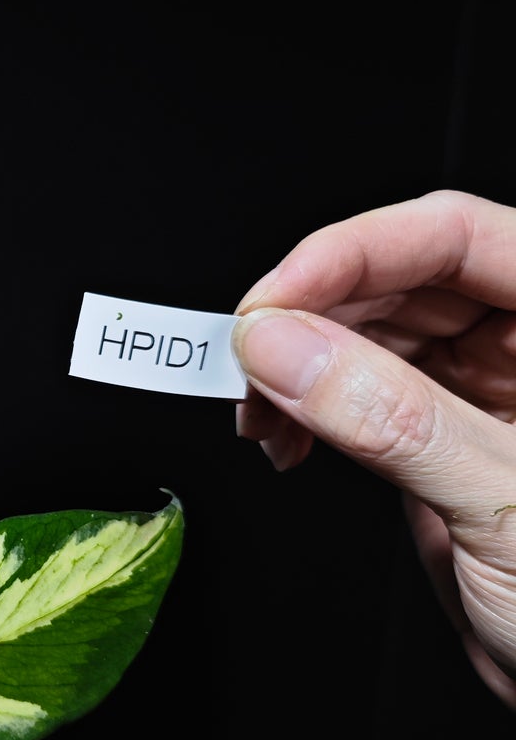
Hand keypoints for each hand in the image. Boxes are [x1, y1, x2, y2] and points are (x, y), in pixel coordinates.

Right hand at [231, 188, 515, 704]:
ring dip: (299, 362)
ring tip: (258, 408)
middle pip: (405, 278)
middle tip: (249, 357)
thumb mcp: (505, 503)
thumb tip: (284, 343)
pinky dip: (309, 410)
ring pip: (374, 335)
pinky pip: (364, 398)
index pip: (456, 236)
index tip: (273, 299)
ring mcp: (490, 397)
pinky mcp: (447, 449)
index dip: (355, 251)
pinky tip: (283, 436)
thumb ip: (391, 416)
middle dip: (313, 310)